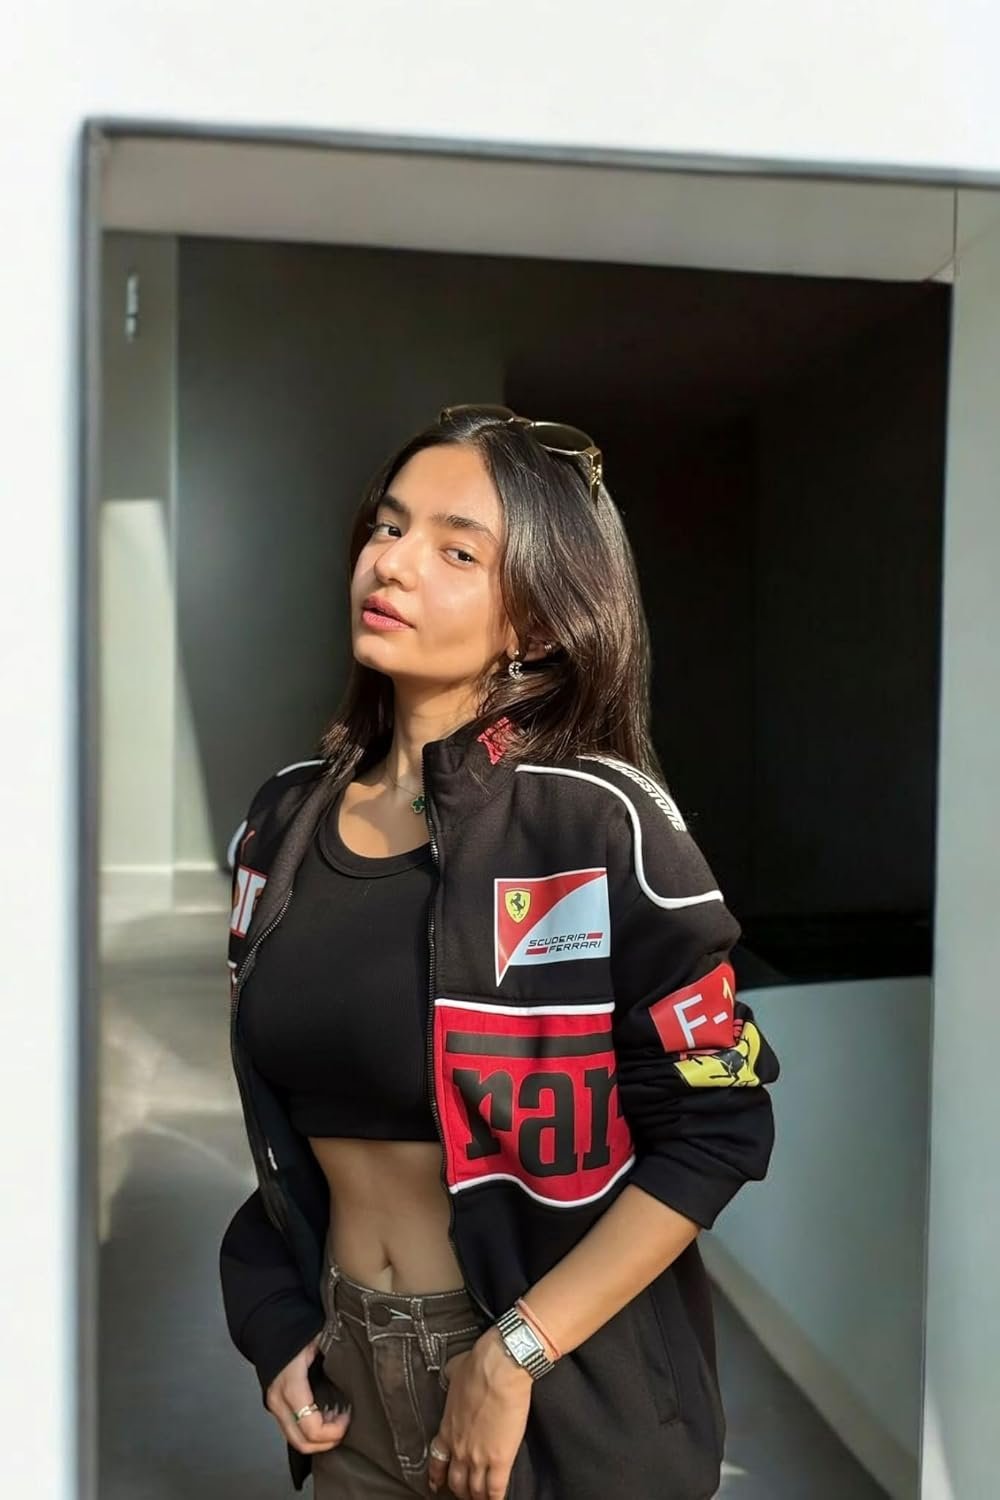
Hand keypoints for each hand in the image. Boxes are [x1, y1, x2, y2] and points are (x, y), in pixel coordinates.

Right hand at [265, 1335, 352, 1454]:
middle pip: (301, 1442)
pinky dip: (310, 1430)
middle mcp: (279, 1400)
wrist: (269, 1328)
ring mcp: (275, 1406)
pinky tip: (325, 1414)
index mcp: (291, 1385)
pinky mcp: (276, 1406)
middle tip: (344, 1425)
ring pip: (295, 1440)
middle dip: (327, 1442)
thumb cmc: (296, 1331)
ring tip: (336, 1419)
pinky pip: (292, 1429)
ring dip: (319, 1437)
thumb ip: (338, 1351)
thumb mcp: (320, 1338)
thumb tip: (362, 1360)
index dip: (333, 1431)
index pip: (311, 1427)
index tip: (348, 1417)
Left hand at [428, 1327, 532, 1498]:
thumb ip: (449, 1377)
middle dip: (460, 1490)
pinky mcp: (500, 1459)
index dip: (437, 1476)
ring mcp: (479, 1457)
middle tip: (465, 1493)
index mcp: (447, 1428)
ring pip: (475, 1490)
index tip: (437, 1483)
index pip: (437, 1461)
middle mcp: (459, 1448)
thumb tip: (450, 1373)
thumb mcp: (454, 1370)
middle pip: (456, 1481)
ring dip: (477, 1497)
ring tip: (481, 1499)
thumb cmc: (478, 1365)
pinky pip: (496, 1490)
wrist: (500, 1368)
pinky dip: (495, 1499)